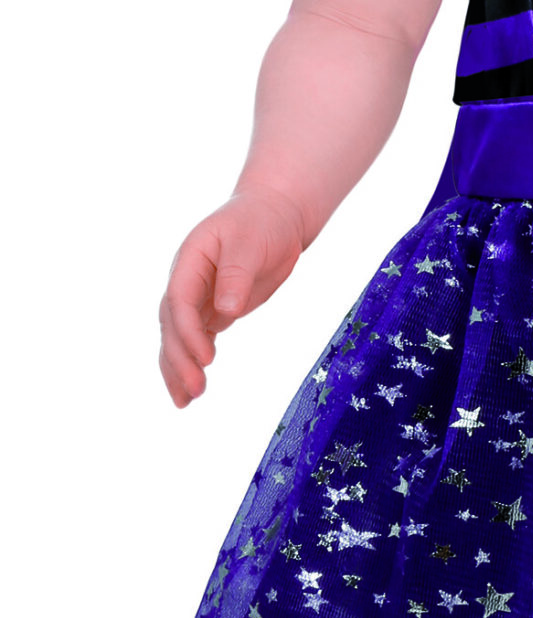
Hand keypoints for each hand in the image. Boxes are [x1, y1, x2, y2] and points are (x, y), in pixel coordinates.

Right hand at [158, 188, 306, 407]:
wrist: (274, 215)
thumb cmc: (262, 222)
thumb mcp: (251, 242)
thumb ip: (236, 274)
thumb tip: (226, 309)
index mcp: (190, 259)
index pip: (180, 300)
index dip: (188, 331)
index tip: (205, 358)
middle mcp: (187, 280)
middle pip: (173, 324)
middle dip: (180, 359)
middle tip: (195, 391)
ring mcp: (197, 297)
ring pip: (177, 337)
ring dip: (178, 368)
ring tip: (185, 402)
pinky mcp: (212, 310)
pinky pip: (194, 340)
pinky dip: (191, 363)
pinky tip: (192, 390)